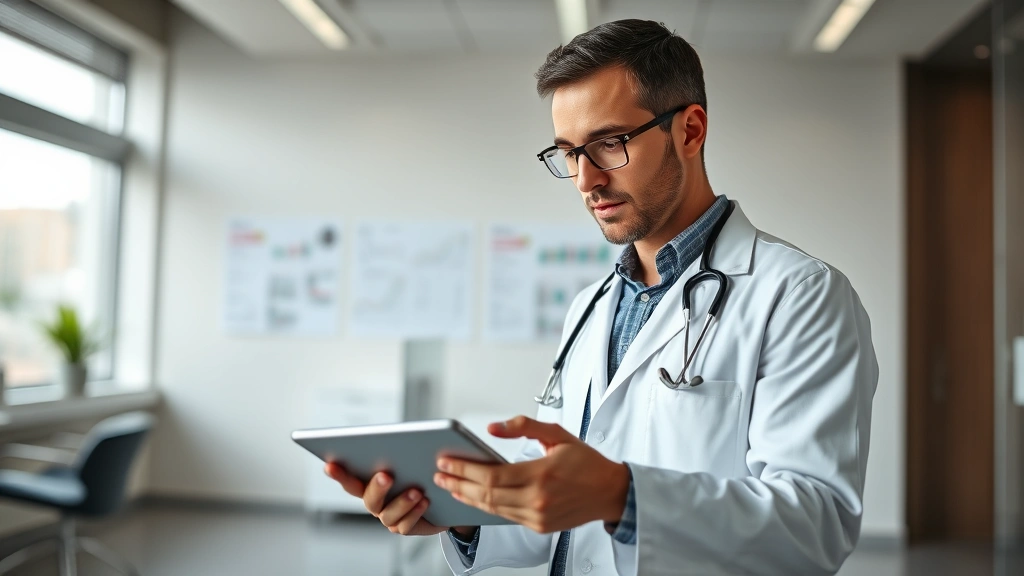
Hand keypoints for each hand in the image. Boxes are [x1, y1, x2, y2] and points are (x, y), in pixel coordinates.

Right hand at [325, 462, 446, 535]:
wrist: (439, 501)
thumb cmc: (419, 476)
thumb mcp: (409, 461)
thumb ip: (398, 453)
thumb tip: (396, 439)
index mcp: (369, 484)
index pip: (349, 479)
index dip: (339, 474)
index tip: (330, 465)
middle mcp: (375, 502)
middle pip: (368, 498)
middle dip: (376, 487)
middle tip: (386, 475)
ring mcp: (389, 517)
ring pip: (388, 514)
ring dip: (402, 501)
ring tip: (416, 491)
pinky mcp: (405, 527)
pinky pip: (406, 524)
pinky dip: (415, 512)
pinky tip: (425, 501)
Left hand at [432, 415, 630, 533]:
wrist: (611, 492)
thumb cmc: (586, 462)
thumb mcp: (557, 434)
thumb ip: (523, 426)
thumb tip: (492, 429)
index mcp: (542, 474)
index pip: (491, 475)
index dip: (464, 469)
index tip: (446, 461)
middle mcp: (538, 500)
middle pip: (486, 494)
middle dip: (458, 483)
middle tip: (439, 474)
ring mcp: (538, 517)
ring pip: (492, 509)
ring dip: (467, 497)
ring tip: (450, 486)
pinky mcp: (539, 526)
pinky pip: (505, 517)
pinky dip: (485, 507)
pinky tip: (473, 498)